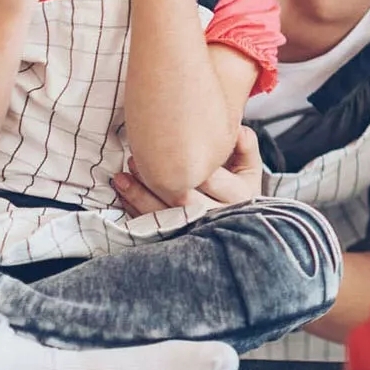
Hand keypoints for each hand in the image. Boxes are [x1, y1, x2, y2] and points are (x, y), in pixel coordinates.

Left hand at [112, 125, 262, 216]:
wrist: (238, 219)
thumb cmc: (238, 185)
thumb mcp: (249, 164)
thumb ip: (244, 144)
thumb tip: (237, 131)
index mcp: (238, 195)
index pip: (210, 177)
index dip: (186, 161)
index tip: (164, 143)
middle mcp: (219, 216)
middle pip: (184, 200)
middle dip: (156, 179)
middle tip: (134, 159)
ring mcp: (197, 230)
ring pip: (164, 216)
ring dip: (139, 196)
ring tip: (120, 178)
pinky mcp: (178, 238)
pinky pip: (152, 228)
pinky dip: (134, 210)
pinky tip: (122, 195)